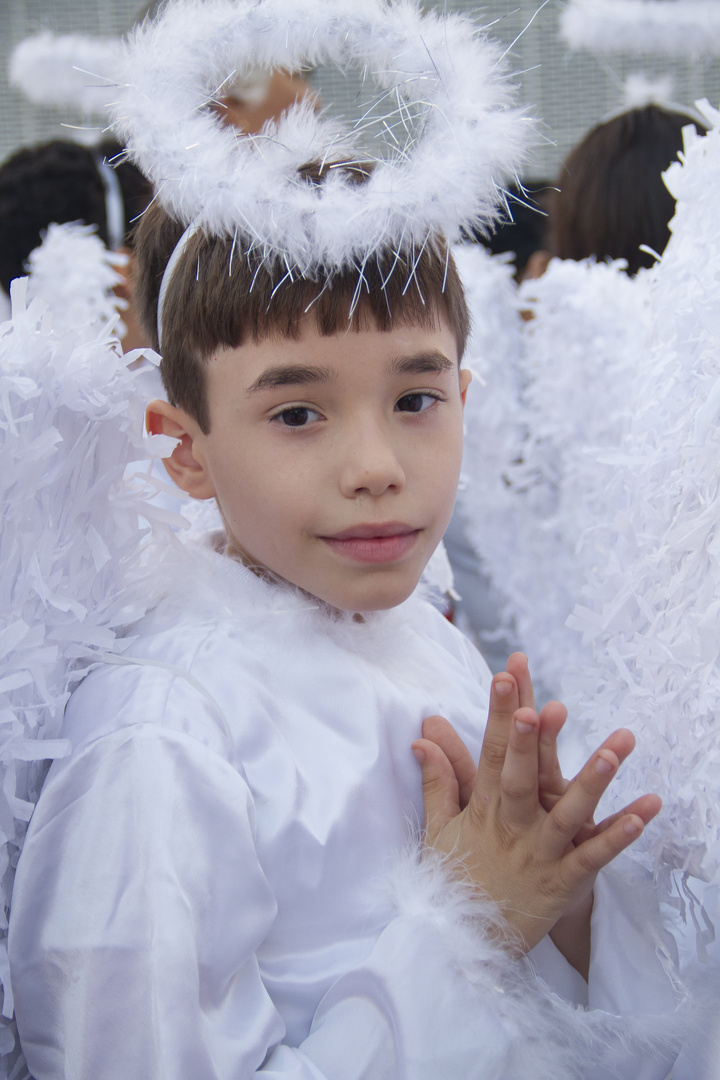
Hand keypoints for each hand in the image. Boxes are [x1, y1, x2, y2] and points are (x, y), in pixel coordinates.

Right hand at [411, 666, 660, 958]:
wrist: (463, 945)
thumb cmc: (453, 879)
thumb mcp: (439, 828)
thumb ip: (438, 779)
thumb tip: (423, 735)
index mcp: (481, 808)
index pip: (489, 752)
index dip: (498, 713)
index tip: (506, 675)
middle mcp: (510, 827)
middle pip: (520, 778)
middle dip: (528, 742)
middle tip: (542, 707)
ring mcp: (538, 855)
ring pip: (567, 813)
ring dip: (592, 781)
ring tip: (617, 748)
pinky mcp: (562, 882)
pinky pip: (594, 857)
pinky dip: (618, 836)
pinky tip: (644, 811)